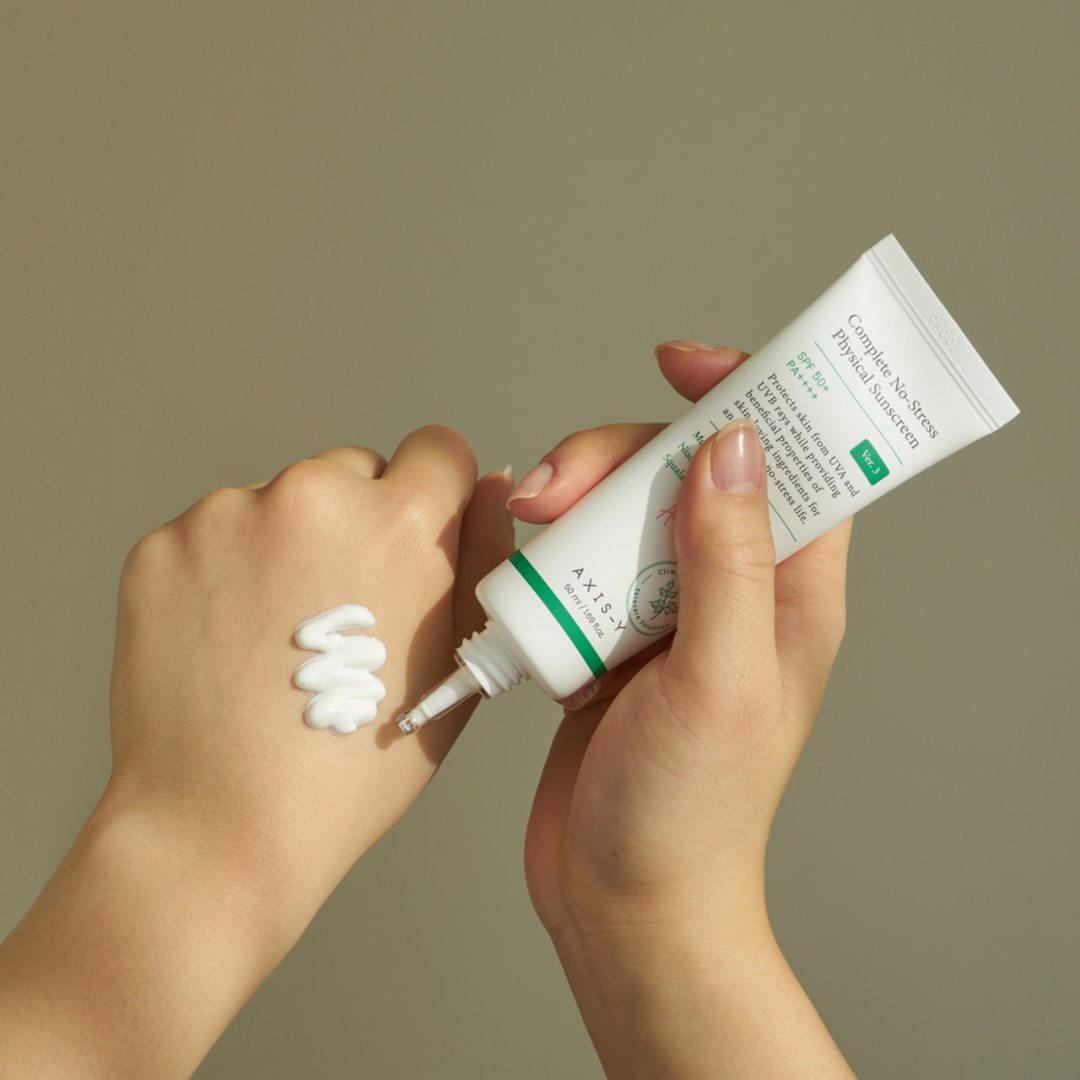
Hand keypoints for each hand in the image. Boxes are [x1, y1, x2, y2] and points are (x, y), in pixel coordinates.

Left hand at [0, 426, 515, 1078]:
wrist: (223, 825)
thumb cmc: (349, 768)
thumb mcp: (455, 665)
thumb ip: (483, 560)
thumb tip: (489, 487)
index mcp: (402, 523)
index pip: (439, 449)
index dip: (436, 496)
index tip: (414, 540)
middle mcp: (315, 497)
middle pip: (356, 471)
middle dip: (358, 522)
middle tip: (342, 609)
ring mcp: (229, 515)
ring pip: (282, 500)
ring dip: (289, 543)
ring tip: (279, 636)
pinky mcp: (164, 544)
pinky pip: (217, 531)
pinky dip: (227, 569)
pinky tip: (233, 640)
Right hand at [513, 343, 854, 1077]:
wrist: (620, 896)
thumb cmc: (688, 813)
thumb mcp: (722, 680)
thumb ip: (732, 560)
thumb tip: (733, 446)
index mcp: (790, 591)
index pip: (795, 459)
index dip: (749, 395)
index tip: (680, 364)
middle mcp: (732, 589)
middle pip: (681, 469)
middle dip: (614, 457)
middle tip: (553, 490)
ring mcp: (665, 608)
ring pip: (621, 506)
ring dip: (569, 500)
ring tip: (522, 525)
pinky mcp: (610, 632)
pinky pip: (580, 558)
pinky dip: (546, 547)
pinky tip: (518, 564)